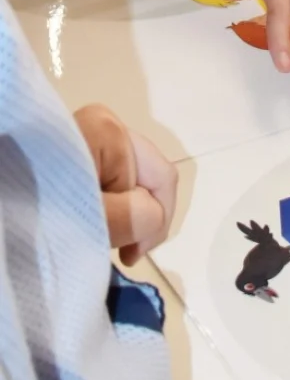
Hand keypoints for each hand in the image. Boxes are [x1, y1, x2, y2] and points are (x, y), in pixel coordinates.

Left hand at [74, 105, 177, 264]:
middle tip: (119, 250)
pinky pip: (103, 177)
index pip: (163, 180)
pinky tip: (88, 222)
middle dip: (139, 216)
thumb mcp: (92, 217)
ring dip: (121, 213)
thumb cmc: (36, 204)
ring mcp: (84, 134)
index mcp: (112, 131)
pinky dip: (102, 204)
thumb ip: (136, 216)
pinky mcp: (68, 149)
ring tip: (101, 239)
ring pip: (125, 180)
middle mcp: (103, 123)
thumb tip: (152, 218)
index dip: (158, 222)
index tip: (132, 255)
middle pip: (145, 178)